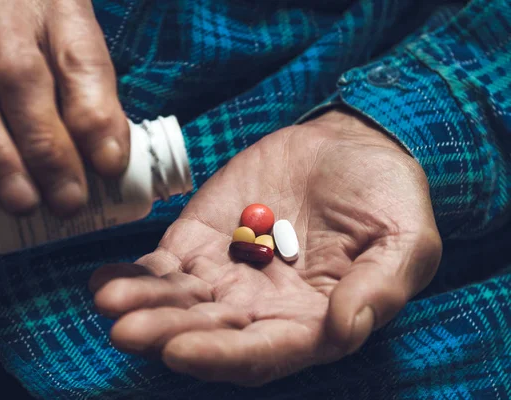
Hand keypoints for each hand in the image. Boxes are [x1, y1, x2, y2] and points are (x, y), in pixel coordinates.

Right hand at [0, 0, 128, 226]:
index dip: (96, 115)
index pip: (80, 58)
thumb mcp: (67, 26)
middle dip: (47, 148)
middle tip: (68, 201)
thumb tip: (106, 156)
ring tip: (22, 204)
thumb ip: (86, 83)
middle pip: (22, 79)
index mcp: (54, 6)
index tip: (109, 165)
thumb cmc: (25, 11)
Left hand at [90, 109, 441, 385]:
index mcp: (310, 322)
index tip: (180, 351)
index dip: (221, 357)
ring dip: (142, 306)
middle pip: (208, 333)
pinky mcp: (202, 241)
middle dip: (166, 334)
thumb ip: (379, 289)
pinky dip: (136, 275)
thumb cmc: (386, 197)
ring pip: (178, 303)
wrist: (351, 146)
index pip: (261, 353)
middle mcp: (262, 309)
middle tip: (126, 329)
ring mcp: (227, 275)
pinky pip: (164, 267)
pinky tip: (105, 280)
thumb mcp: (404, 241)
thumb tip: (346, 329)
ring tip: (107, 300)